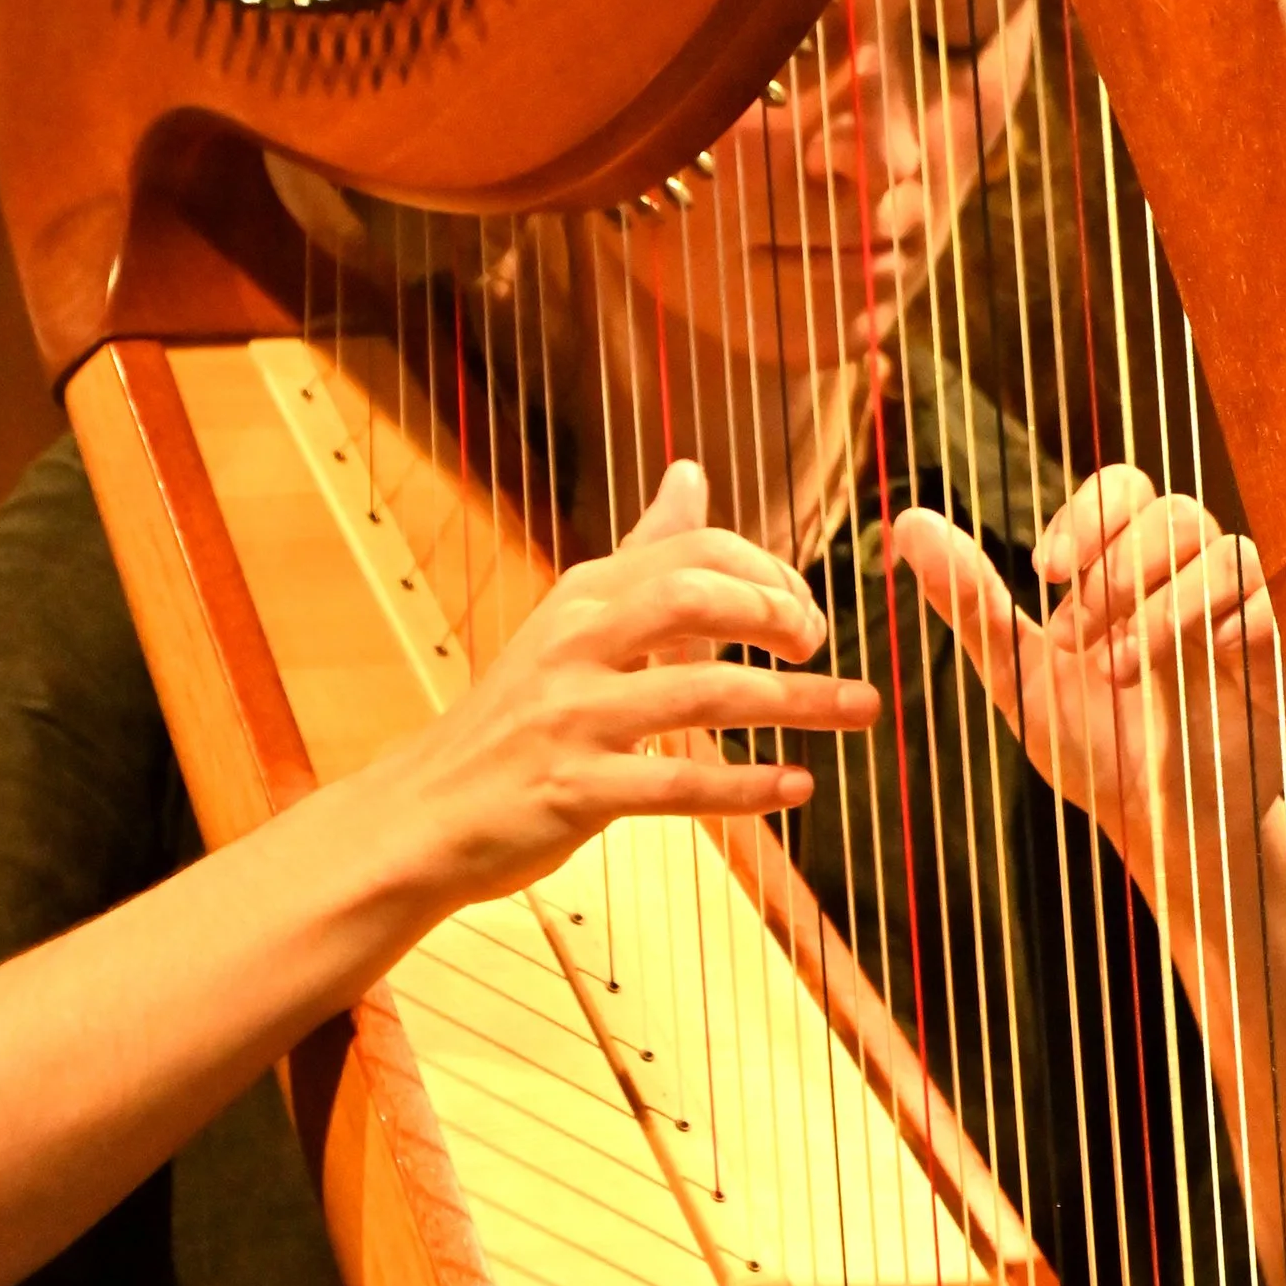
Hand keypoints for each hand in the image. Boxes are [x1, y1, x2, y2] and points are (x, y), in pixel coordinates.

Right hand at [376, 459, 877, 920]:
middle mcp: (574, 644)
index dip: (767, 572)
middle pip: (694, 598)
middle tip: (821, 644)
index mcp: (584, 596)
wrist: (425, 812)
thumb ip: (642, 554)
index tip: (807, 610)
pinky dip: (747, 785)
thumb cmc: (516, 717)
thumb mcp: (572, 622)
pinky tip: (798, 786)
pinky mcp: (573, 790)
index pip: (694, 550)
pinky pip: (677, 784)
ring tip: (861, 710)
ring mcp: (571, 717)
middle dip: (776, 614)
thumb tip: (691, 472)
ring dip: (796, 702)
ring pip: (701, 692)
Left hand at [892, 466, 1285, 936]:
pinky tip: (1193, 665)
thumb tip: (907, 524)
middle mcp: (1194, 578)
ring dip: (1165, 604)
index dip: (1088, 515)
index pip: (1125, 489)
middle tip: (1077, 635)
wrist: (1161, 833)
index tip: (1045, 571)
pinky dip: (1235, 621)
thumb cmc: (1097, 750)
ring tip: (1121, 668)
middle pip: (1177, 512)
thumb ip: (972, 603)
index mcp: (1135, 569)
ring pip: (1227, 553)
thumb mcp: (1020, 678)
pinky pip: (1278, 605)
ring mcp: (1245, 614)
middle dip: (1121, 566)